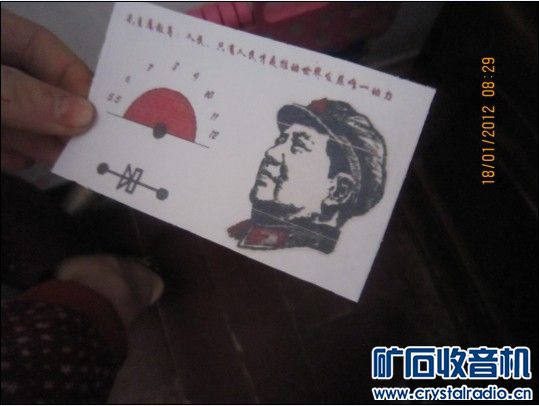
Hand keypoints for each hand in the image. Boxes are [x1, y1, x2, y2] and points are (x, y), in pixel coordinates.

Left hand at [1, 9, 94, 170]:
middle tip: (83, 146)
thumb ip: (23, 97)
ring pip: (12, 113)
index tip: (95, 114)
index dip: (72, 77)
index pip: (39, 45)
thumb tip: (85, 116)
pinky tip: (19, 163)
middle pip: (30, 84)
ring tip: (59, 160)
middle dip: (56, 117)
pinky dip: (7, 152)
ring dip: (36, 138)